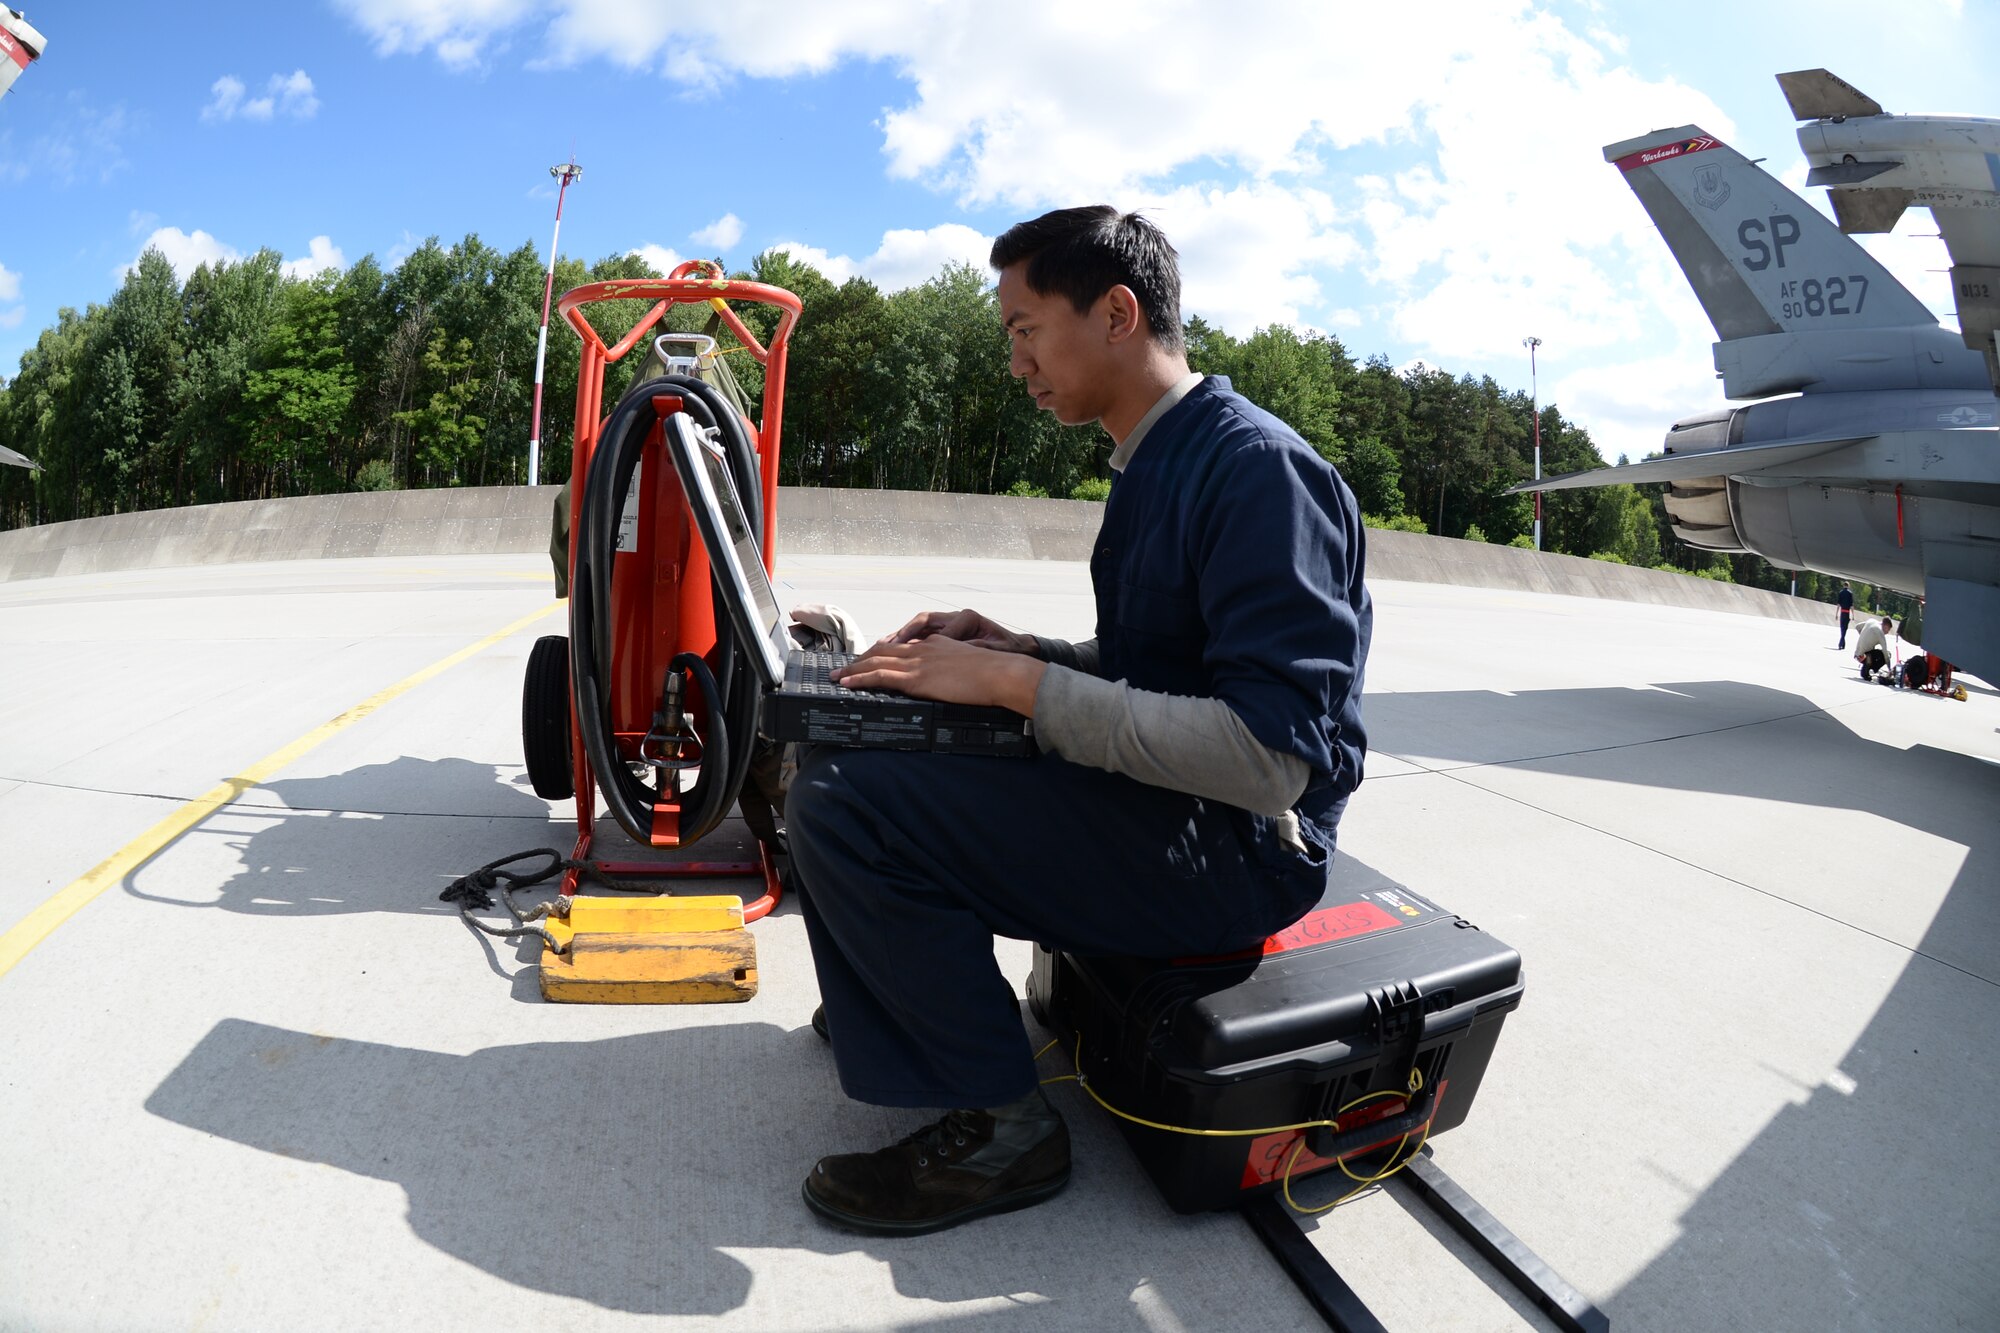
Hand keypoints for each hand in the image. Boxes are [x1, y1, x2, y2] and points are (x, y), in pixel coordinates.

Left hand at [832, 633, 1045, 715]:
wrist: (1002, 673)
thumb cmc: (994, 674)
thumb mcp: (971, 665)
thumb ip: (955, 667)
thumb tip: (949, 680)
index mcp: (937, 645)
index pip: (903, 647)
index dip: (882, 653)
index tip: (870, 659)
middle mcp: (924, 649)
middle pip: (884, 651)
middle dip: (862, 659)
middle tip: (845, 667)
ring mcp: (919, 662)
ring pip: (877, 662)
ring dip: (854, 669)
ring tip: (837, 676)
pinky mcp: (917, 677)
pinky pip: (880, 676)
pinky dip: (860, 678)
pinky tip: (848, 682)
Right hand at [880, 607, 1038, 654]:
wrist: (1017, 650)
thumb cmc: (1007, 649)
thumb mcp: (995, 650)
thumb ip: (977, 648)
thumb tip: (962, 649)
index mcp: (968, 618)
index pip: (942, 628)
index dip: (925, 640)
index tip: (911, 650)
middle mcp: (956, 618)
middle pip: (923, 622)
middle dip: (904, 633)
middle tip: (886, 645)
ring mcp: (949, 625)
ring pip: (919, 628)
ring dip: (901, 637)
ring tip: (882, 646)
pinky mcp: (945, 634)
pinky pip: (922, 635)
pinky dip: (908, 642)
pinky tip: (895, 651)